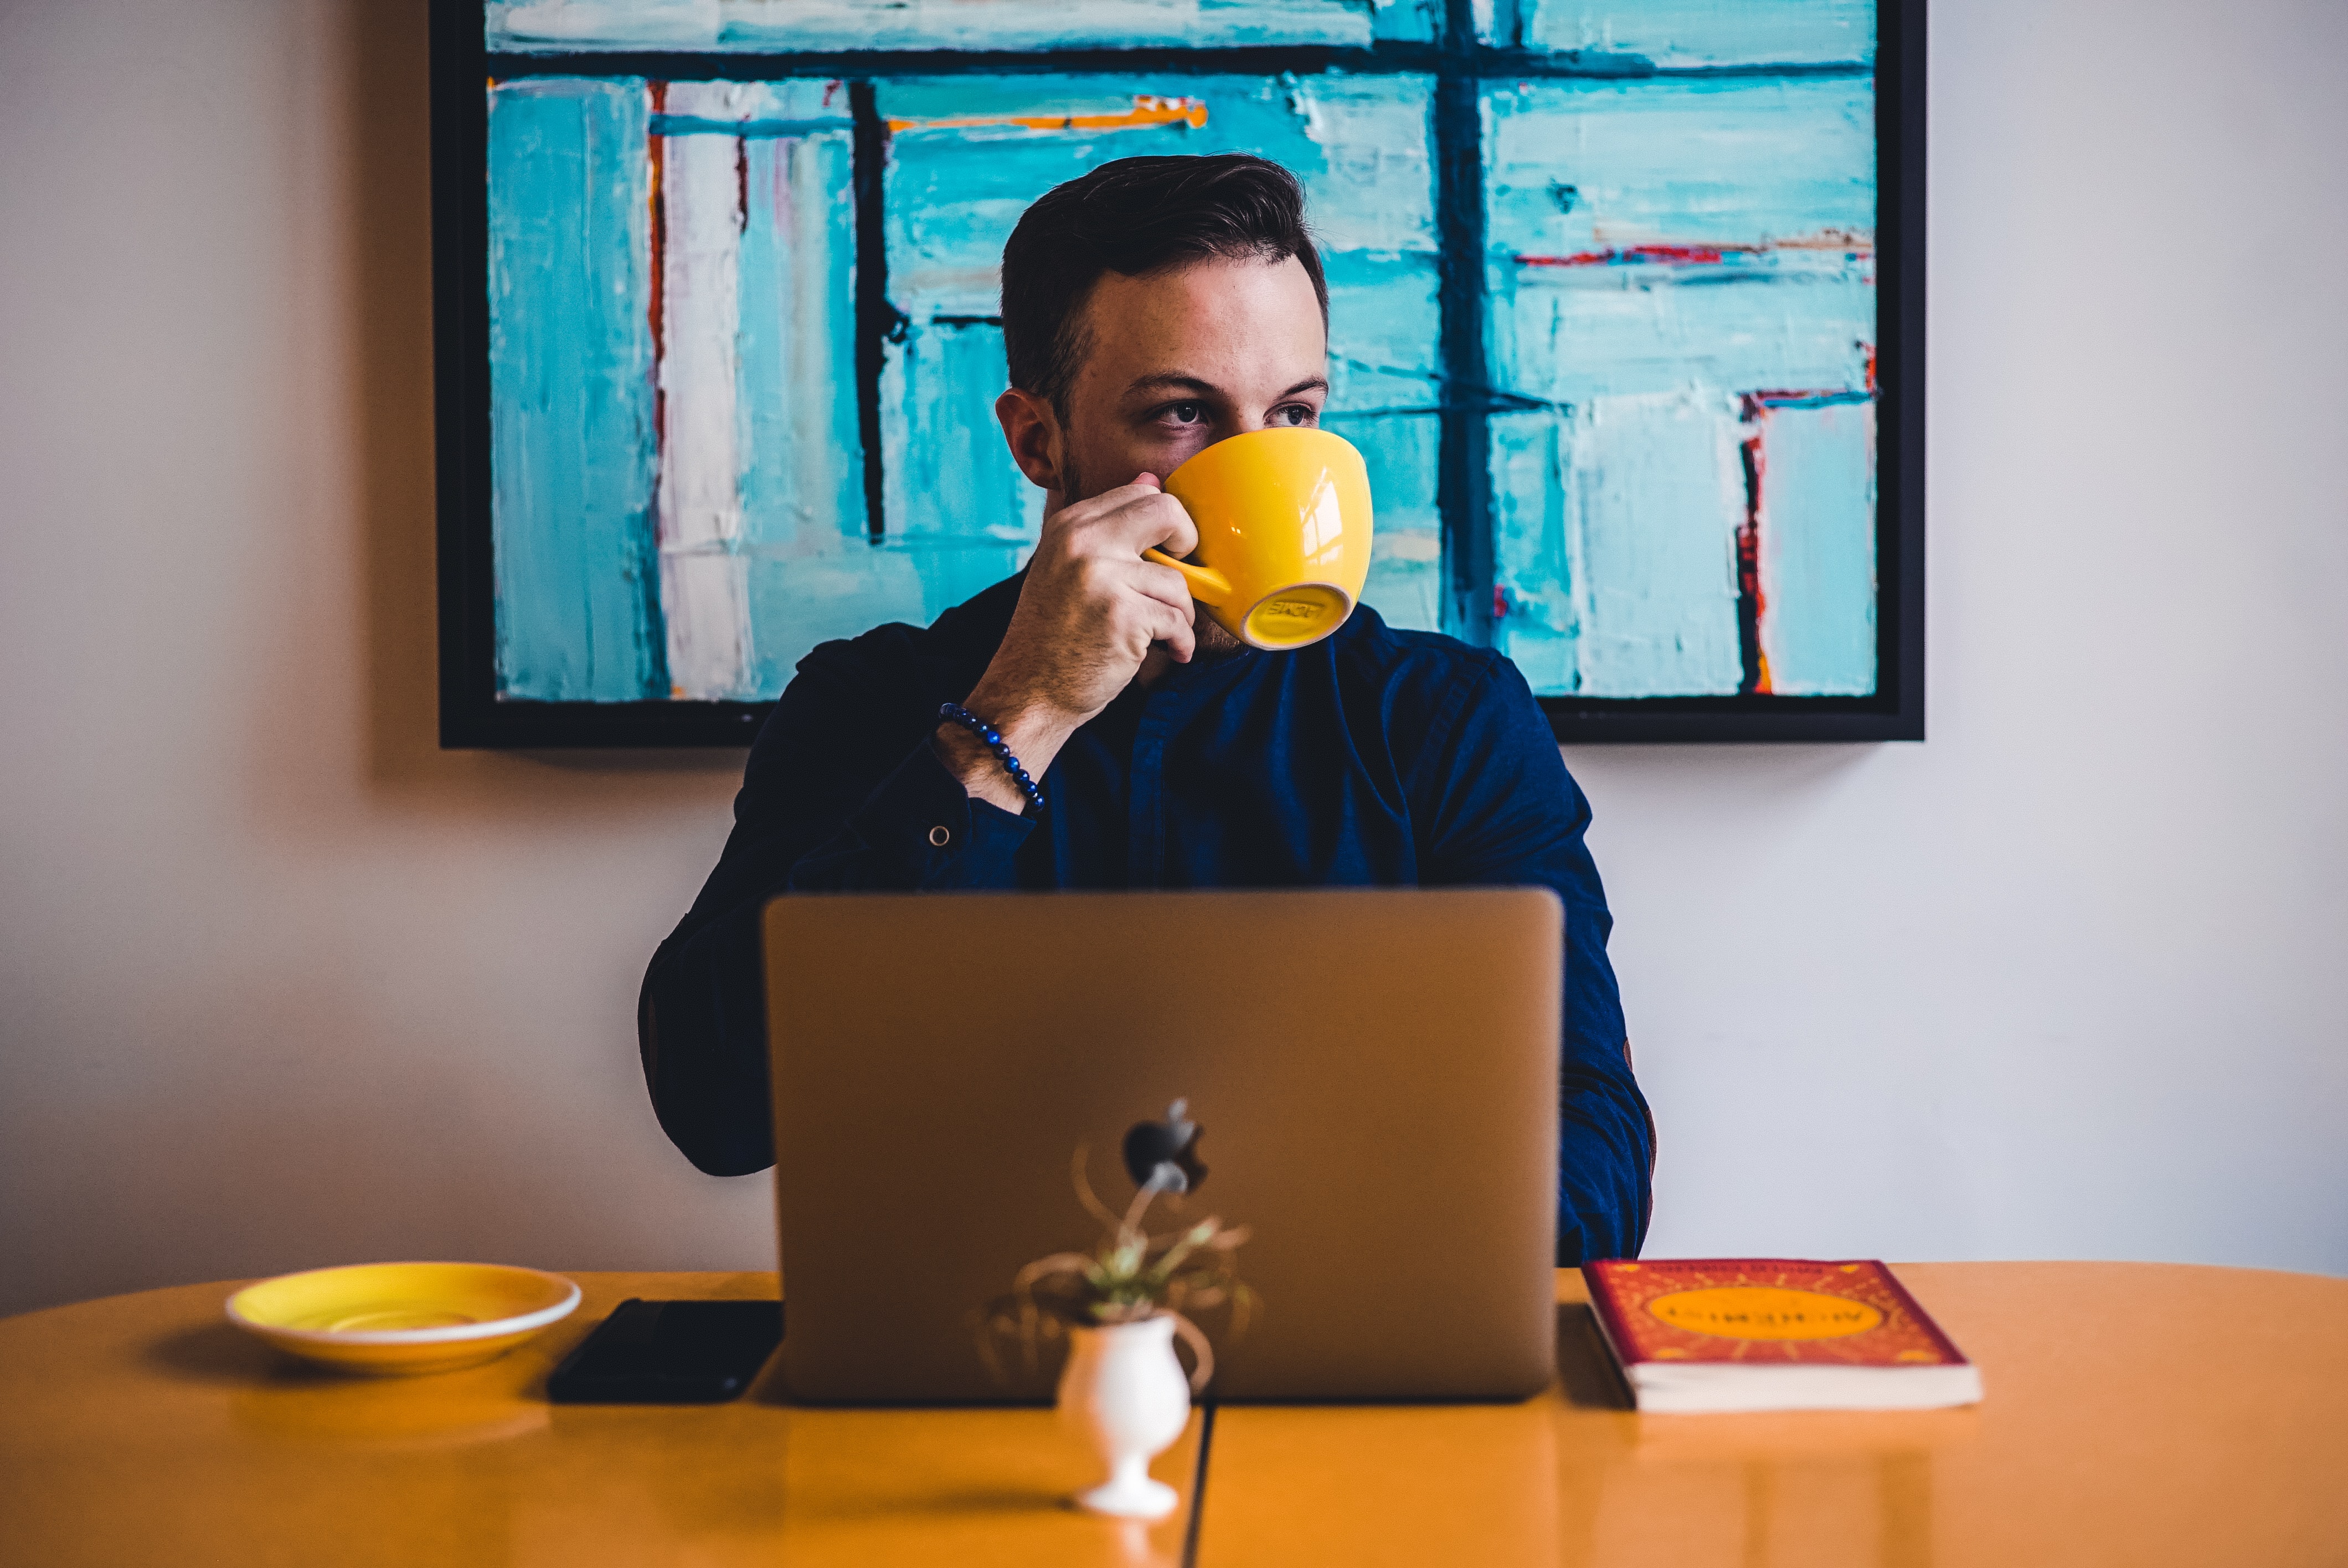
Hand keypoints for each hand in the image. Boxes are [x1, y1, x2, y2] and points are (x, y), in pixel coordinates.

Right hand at [937, 476, 1197, 811]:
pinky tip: (1169, 653)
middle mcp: (1083, 542)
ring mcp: (1102, 577)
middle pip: (1167, 512)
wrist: (1028, 691)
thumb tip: (1151, 480)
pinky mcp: (1123, 615)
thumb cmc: (1054, 635)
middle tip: (1178, 579)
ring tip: (1164, 635)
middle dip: (1187, 544)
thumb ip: (1108, 527)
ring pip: (1177, 580)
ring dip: (1180, 614)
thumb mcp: (1069, 567)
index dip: (1166, 522)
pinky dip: (1180, 642)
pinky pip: (1177, 620)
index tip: (1168, 551)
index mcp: (1070, 526)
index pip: (1139, 493)